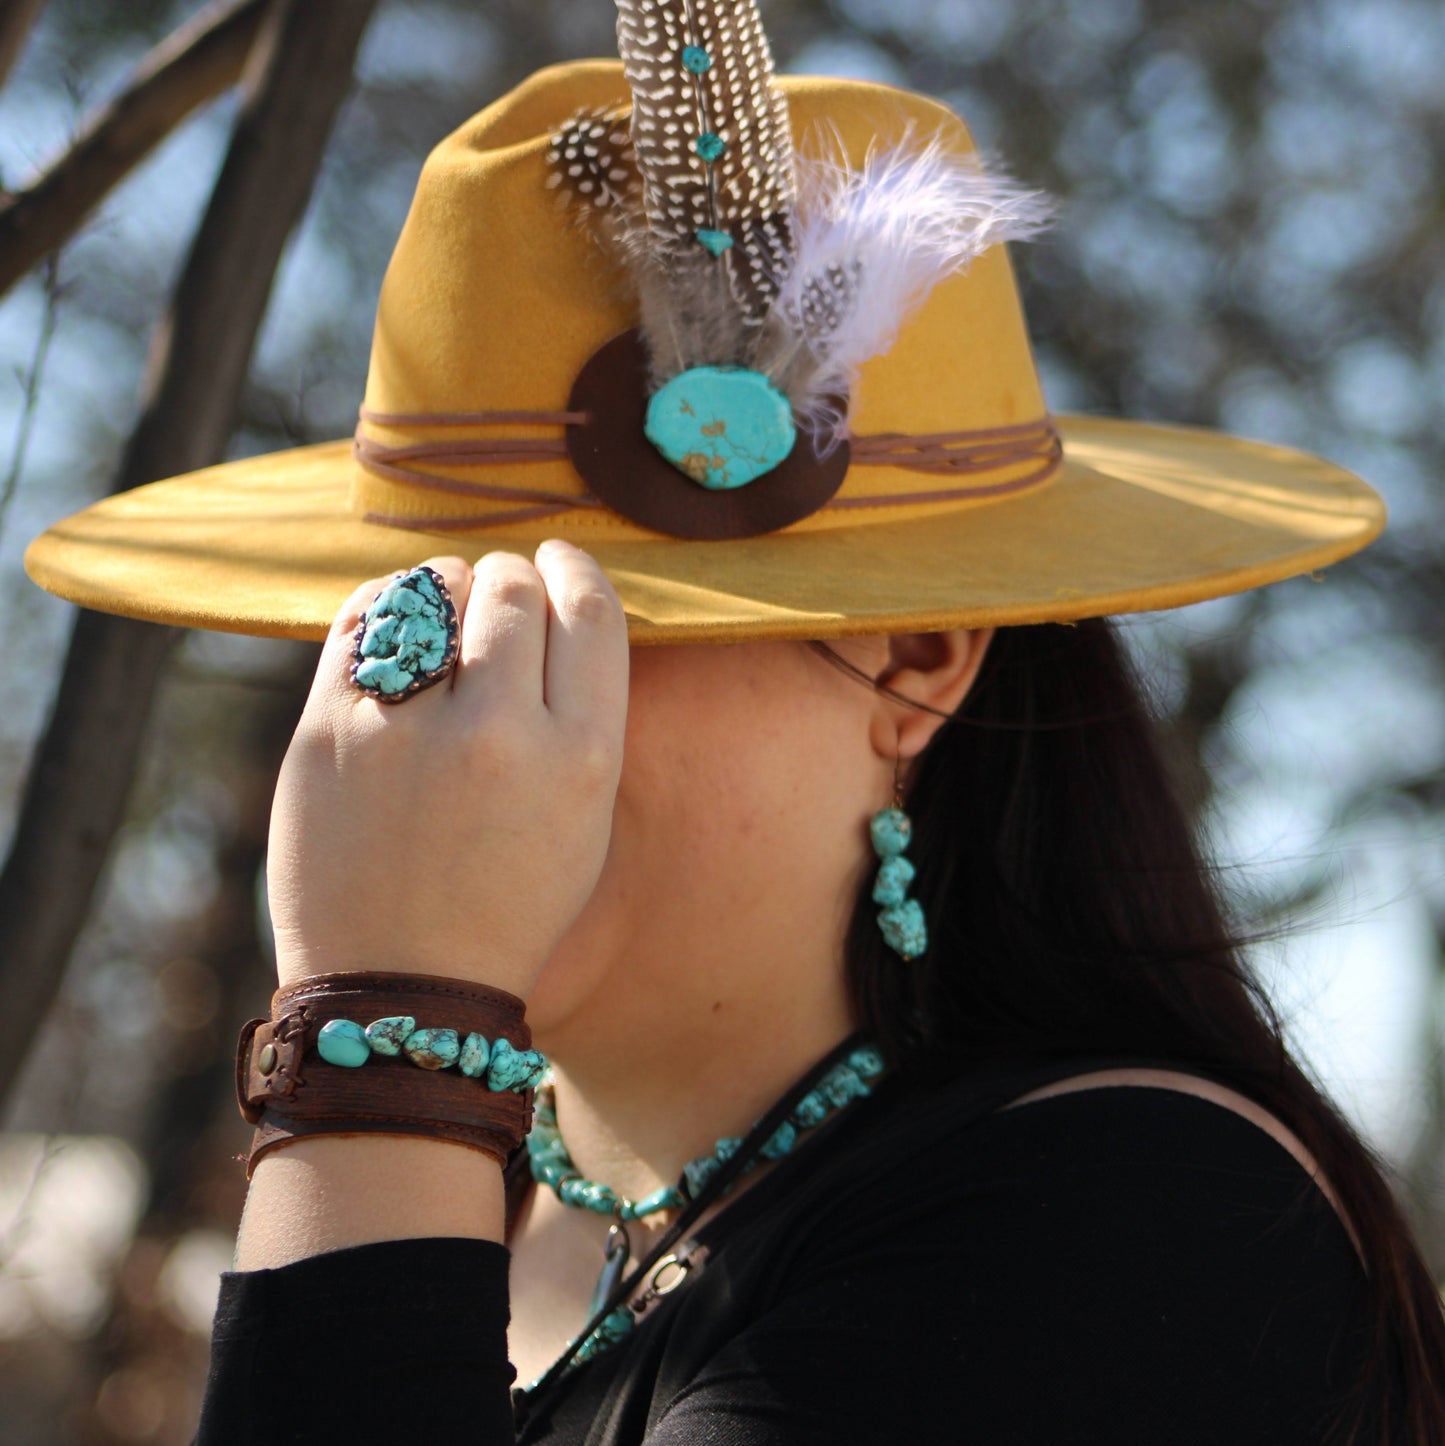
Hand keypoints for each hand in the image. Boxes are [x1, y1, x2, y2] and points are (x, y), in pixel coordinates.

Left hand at [264, 542, 628, 1001]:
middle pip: (514, 586)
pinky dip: (387, 604)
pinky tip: (397, 623)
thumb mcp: (584, 820)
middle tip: (500, 599)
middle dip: (512, 580)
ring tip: (446, 616)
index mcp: (582, 759)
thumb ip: (582, 715)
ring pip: (436, 587)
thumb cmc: (505, 904)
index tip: (562, 563)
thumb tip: (557, 608)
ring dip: (449, 587)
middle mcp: (500, 735)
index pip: (591, 610)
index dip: (577, 570)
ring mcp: (407, 731)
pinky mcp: (328, 731)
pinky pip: (363, 616)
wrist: (399, 988)